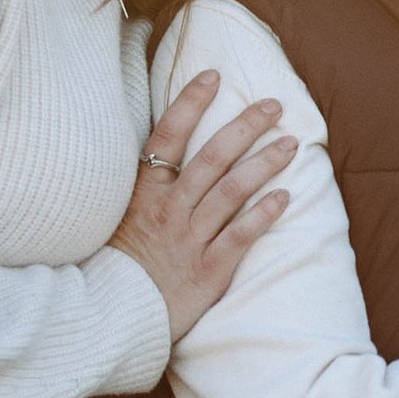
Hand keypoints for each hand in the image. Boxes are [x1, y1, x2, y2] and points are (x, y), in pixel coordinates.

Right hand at [110, 70, 294, 341]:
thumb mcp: (113, 220)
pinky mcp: (208, 270)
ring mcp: (189, 239)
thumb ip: (139, 190)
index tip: (214, 75)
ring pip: (232, 190)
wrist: (107, 322)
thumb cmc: (110, 269)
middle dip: (245, 126)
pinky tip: (285, 196)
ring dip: (264, 163)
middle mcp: (168, 210)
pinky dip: (263, 213)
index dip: (191, 103)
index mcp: (142, 193)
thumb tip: (156, 157)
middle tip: (274, 104)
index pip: (168, 137)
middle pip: (212, 157)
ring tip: (291, 143)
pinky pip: (240, 235)